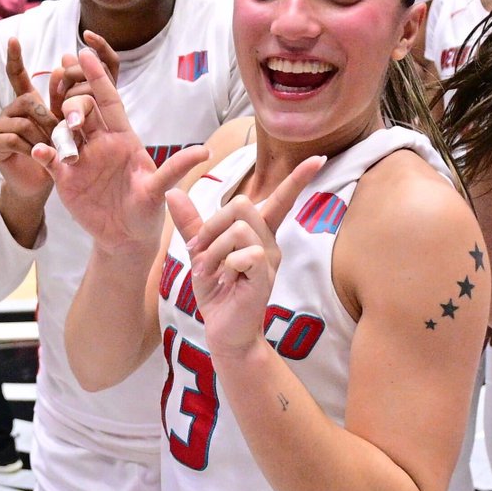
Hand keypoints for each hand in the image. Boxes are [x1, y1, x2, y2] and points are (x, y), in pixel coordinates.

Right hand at [0, 37, 58, 200]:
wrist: (40, 184)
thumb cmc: (53, 154)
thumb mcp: (61, 126)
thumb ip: (61, 100)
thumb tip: (58, 66)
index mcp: (25, 103)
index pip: (17, 75)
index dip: (14, 58)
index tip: (13, 38)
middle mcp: (9, 110)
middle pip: (28, 101)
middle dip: (48, 120)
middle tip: (59, 138)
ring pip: (24, 122)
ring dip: (42, 137)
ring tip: (49, 150)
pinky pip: (15, 139)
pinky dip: (31, 149)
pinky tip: (36, 158)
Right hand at [32, 47, 207, 253]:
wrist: (126, 238)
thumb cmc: (146, 211)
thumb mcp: (160, 190)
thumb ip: (176, 168)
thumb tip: (206, 152)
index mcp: (122, 137)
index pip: (108, 100)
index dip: (98, 77)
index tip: (84, 52)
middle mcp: (99, 142)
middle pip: (82, 109)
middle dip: (76, 106)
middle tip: (74, 119)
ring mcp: (80, 158)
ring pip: (62, 130)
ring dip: (58, 129)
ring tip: (63, 140)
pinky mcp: (65, 177)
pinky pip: (49, 158)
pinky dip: (43, 153)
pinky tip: (39, 153)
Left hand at [164, 155, 322, 358]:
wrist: (223, 331)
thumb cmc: (217, 293)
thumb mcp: (200, 253)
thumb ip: (191, 223)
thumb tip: (172, 192)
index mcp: (257, 234)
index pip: (281, 199)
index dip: (298, 179)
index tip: (319, 158)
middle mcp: (268, 242)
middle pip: (241, 204)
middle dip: (211, 226)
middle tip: (199, 252)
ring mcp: (268, 259)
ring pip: (239, 228)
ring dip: (213, 249)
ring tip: (208, 272)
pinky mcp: (264, 277)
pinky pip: (245, 253)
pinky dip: (224, 264)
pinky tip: (223, 281)